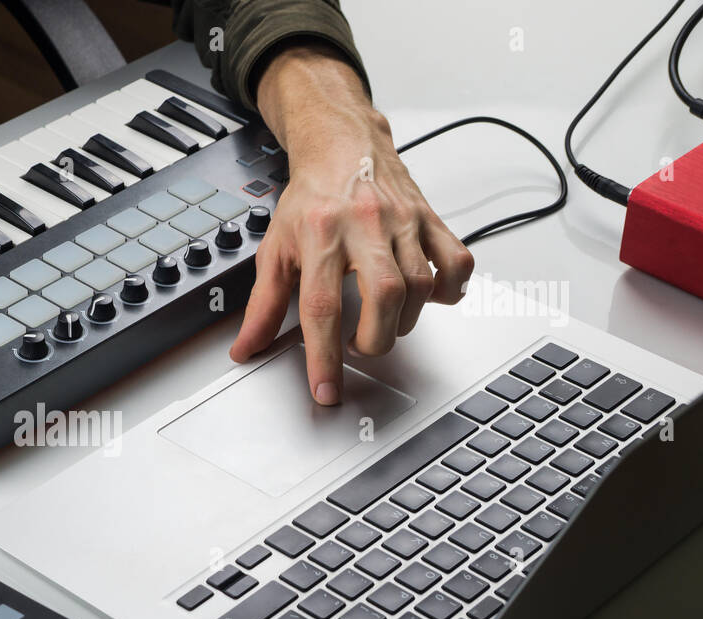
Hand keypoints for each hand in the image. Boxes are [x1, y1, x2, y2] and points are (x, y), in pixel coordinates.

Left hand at [234, 42, 474, 403]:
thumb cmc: (310, 199)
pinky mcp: (429, 219)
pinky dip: (450, 289)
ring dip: (404, 320)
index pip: (321, 306)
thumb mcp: (275, 250)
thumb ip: (262, 305)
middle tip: (359, 347)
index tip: (326, 390)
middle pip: (384, 294)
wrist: (341, 144)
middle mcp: (364, 225)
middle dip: (374, 338)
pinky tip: (429, 300)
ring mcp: (402, 221)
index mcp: (319, 234)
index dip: (323, 356)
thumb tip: (246, 348)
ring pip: (421, 283)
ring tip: (382, 325)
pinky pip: (457, 259)